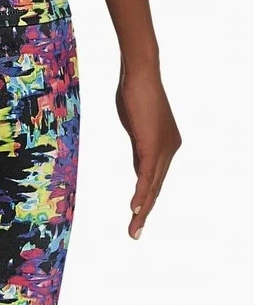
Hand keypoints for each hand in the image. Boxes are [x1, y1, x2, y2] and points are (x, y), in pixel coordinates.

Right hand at [116, 63, 180, 239]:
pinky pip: (146, 175)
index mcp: (166, 144)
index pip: (155, 176)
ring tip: (134, 229)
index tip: (136, 212)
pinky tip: (136, 209)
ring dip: (143, 210)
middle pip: (156, 186)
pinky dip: (142, 193)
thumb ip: (138, 146)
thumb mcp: (136, 125)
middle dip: (145, 210)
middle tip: (135, 231)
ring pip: (153, 185)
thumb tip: (137, 169)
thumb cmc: (135, 90)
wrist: (140, 73)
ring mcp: (163, 148)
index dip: (146, 195)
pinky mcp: (152, 146)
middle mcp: (170, 149)